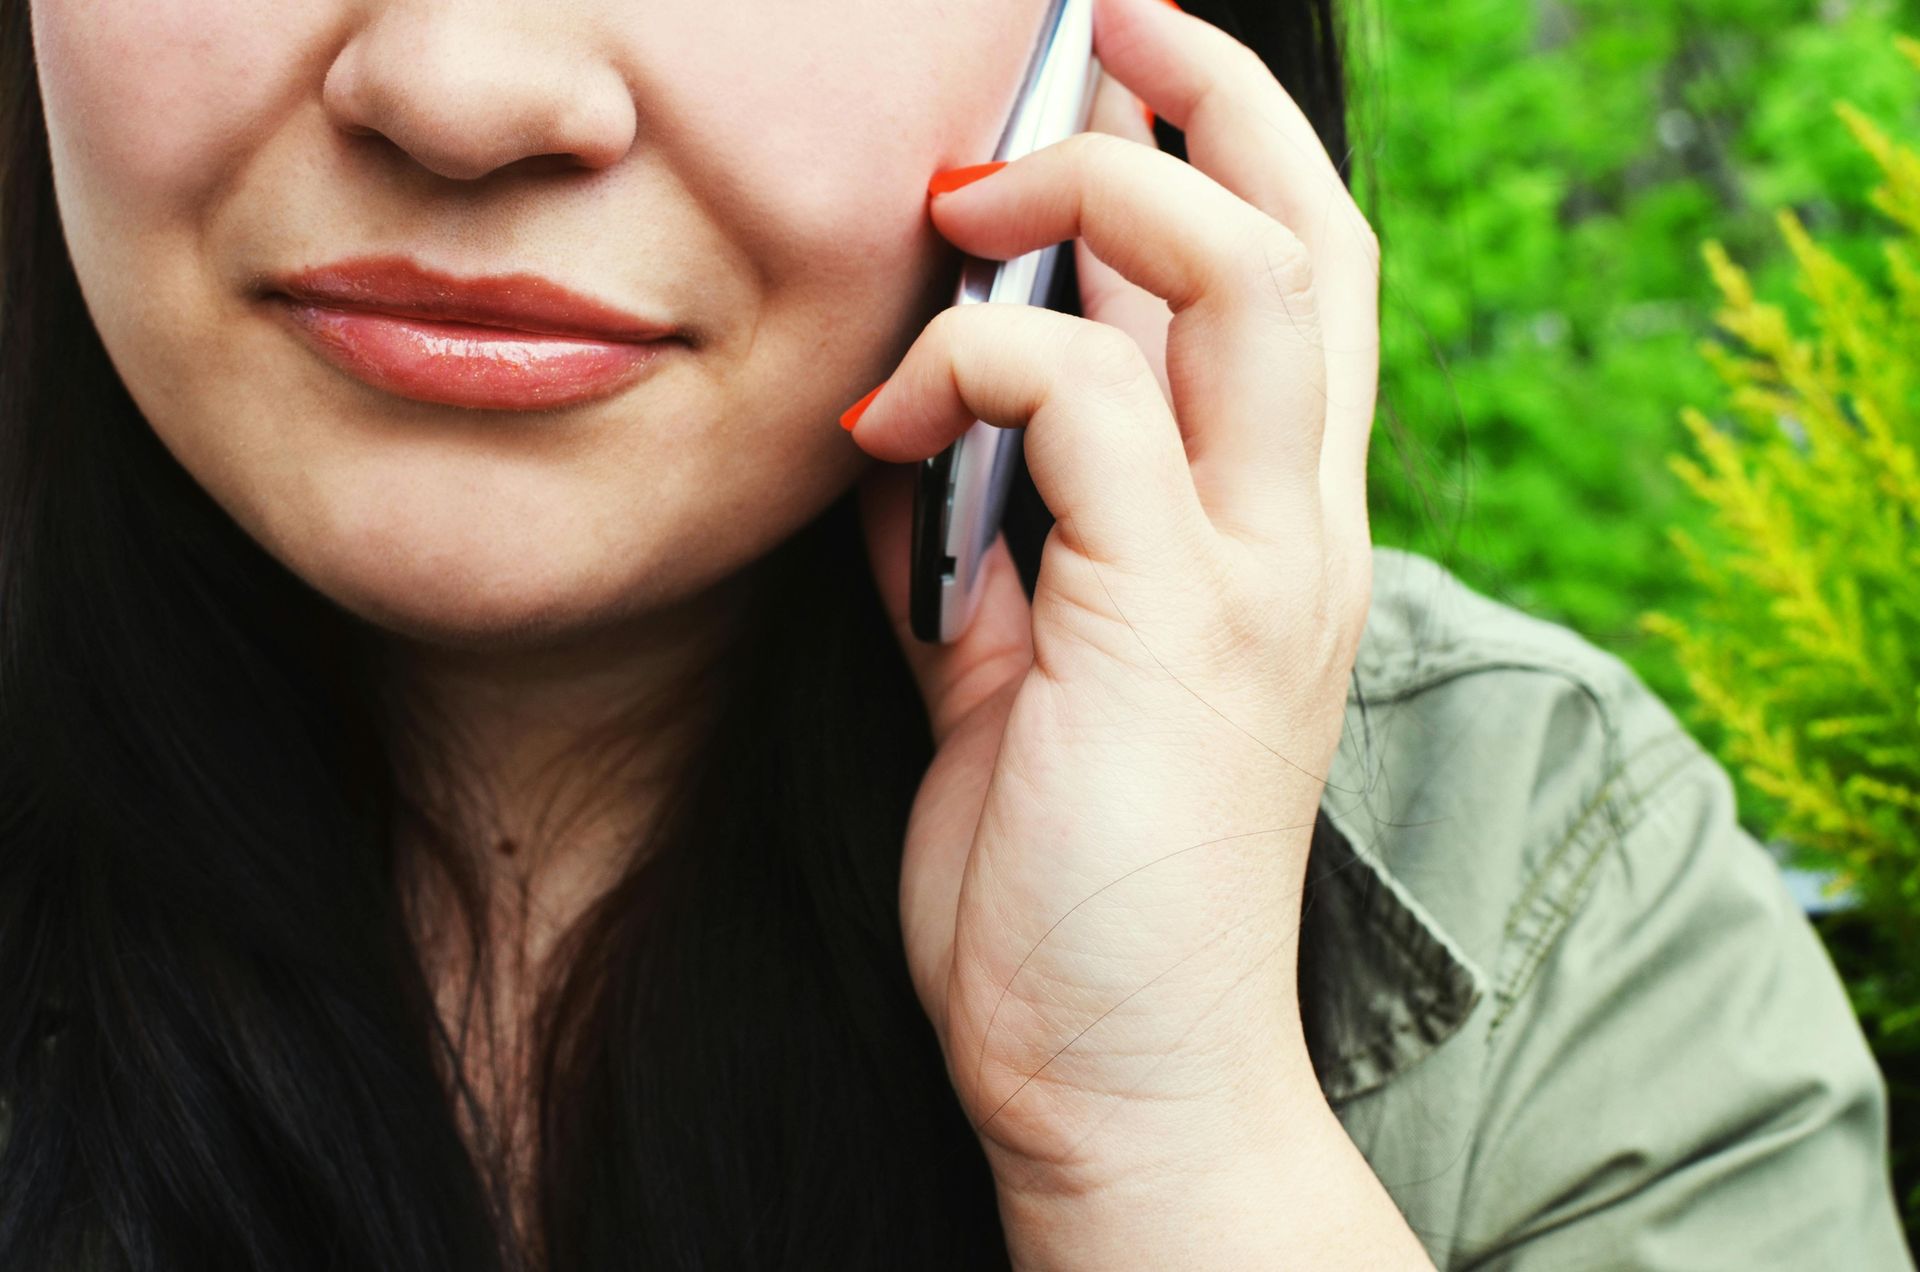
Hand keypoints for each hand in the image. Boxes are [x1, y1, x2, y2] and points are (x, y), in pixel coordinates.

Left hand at [846, 0, 1381, 1203]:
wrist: (1119, 1075)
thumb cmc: (1067, 880)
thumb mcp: (1022, 669)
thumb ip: (995, 535)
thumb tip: (915, 419)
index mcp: (1271, 533)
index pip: (1296, 286)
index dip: (1223, 152)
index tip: (1110, 83)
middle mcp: (1297, 530)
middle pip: (1312, 233)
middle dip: (1206, 97)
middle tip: (1096, 23)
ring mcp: (1255, 573)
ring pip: (1245, 272)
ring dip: (1094, 194)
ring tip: (972, 195)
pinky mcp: (1175, 627)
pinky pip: (1082, 408)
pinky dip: (974, 369)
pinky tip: (885, 419)